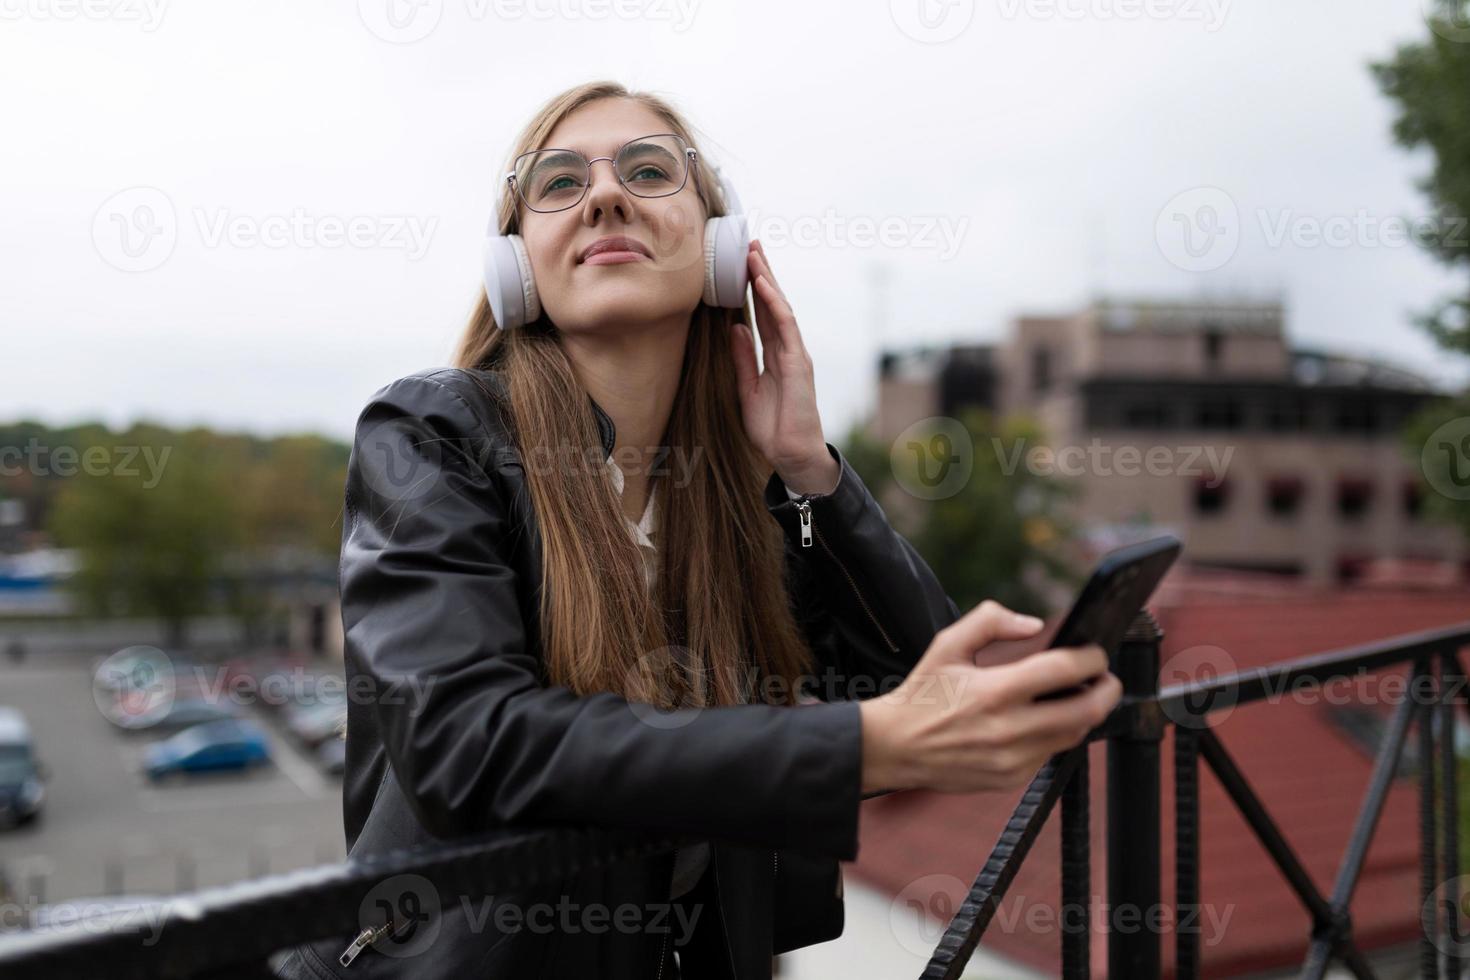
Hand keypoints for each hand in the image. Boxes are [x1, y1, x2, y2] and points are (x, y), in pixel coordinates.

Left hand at [728, 240, 835, 491]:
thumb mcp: (747, 389)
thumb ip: (742, 359)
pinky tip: (763, 284)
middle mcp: (787, 349)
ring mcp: (795, 354)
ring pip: (780, 307)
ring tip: (754, 253)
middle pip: (773, 304)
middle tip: (750, 243)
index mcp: (775, 356)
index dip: (752, 289)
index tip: (741, 264)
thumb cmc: (772, 428)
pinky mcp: (798, 362)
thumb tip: (734, 329)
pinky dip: (774, 303)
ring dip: (767, 279)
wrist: (791, 455)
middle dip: (761, 273)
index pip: (763, 315)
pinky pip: (785, 326)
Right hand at [859, 600, 1121, 794]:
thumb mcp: (947, 644)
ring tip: (1076, 694)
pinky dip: (1055, 734)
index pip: (1065, 670)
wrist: (895, 747)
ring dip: (1084, 713)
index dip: (1092, 657)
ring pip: (1074, 735)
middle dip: (1107, 689)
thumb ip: (991, 621)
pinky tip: (1042, 719)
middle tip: (1104, 676)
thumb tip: (1034, 624)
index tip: (1094, 651)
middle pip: (1086, 710)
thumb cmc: (923, 692)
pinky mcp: (1011, 778)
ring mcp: (1013, 759)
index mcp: (995, 691)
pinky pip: (1050, 754)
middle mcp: (1009, 729)